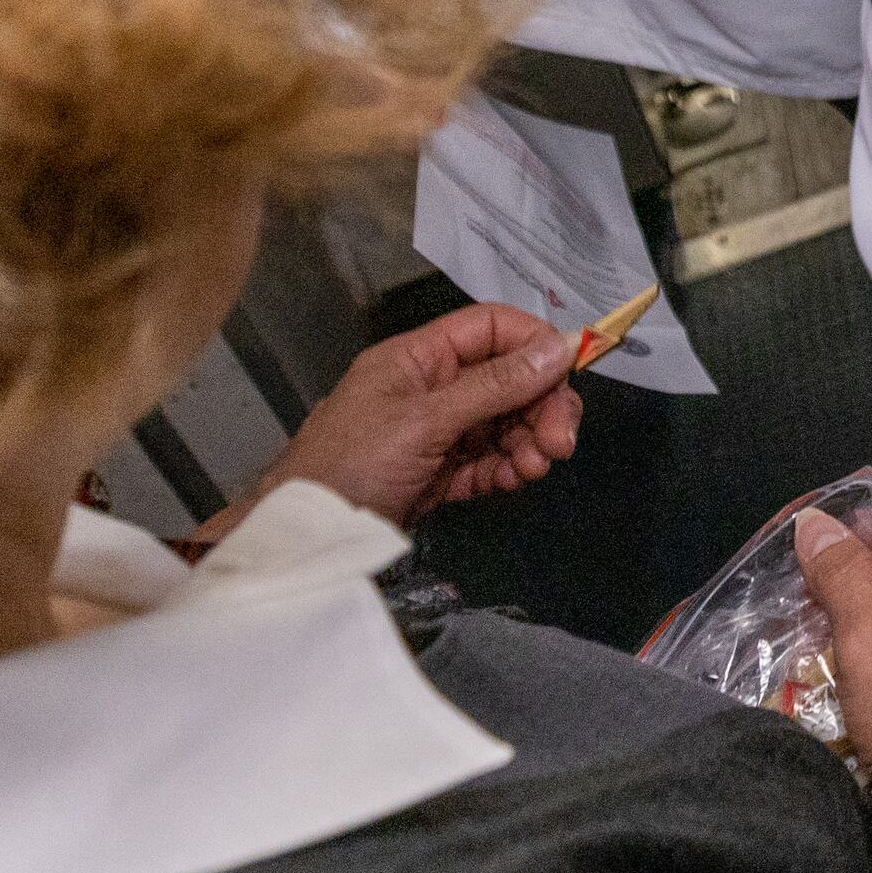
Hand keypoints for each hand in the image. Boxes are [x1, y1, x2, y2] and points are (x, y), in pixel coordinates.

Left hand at [223, 303, 581, 533]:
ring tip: (533, 469)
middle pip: (508, 380)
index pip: (491, 329)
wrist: (302, 543)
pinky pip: (488, 461)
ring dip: (529, 442)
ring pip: (504, 423)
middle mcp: (430, 390)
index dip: (535, 344)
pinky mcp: (437, 474)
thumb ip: (494, 385)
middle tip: (560, 442)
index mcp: (418, 360)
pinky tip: (515, 480)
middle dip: (540, 406)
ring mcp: (434, 433)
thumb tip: (561, 346)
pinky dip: (508, 468)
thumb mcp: (424, 422)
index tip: (570, 372)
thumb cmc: (349, 467)